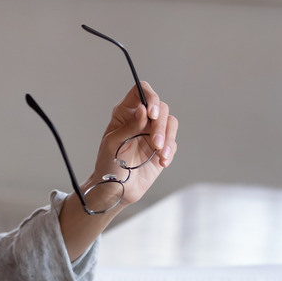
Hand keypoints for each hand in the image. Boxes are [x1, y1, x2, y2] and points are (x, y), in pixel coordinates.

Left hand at [88, 81, 177, 207]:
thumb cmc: (108, 164)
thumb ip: (129, 126)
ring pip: (170, 122)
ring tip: (159, 153)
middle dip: (160, 125)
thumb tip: (143, 110)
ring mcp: (152, 133)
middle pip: (160, 107)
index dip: (149, 97)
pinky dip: (170, 151)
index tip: (152, 113)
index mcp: (124, 113)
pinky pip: (173, 142)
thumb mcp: (113, 143)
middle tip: (155, 143)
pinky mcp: (162, 147)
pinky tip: (162, 161)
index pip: (140, 91)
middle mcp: (140, 119)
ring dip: (167, 137)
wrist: (116, 189)